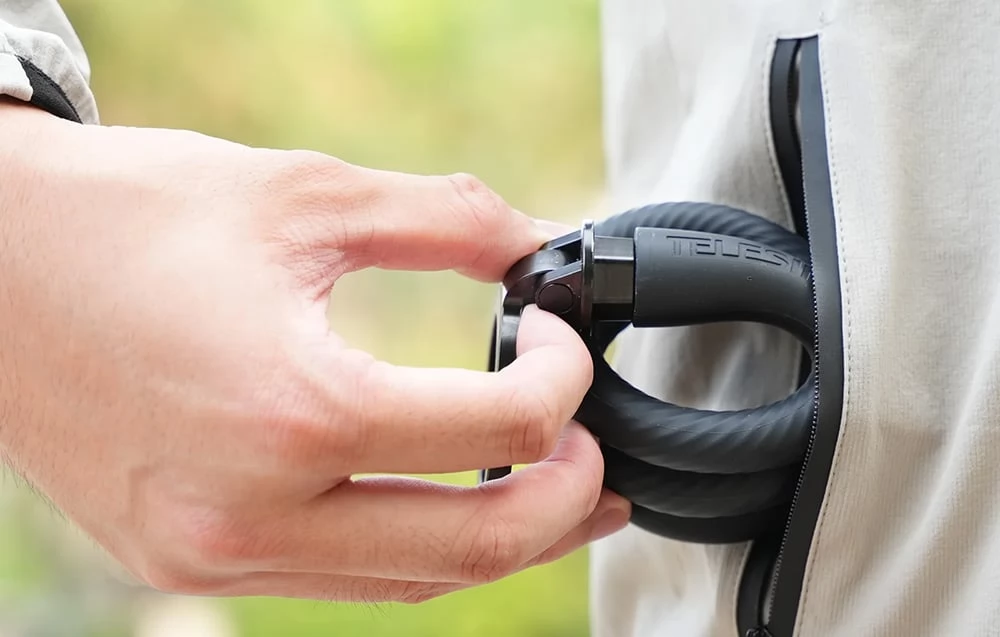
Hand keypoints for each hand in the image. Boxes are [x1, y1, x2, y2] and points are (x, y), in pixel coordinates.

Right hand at [0, 101, 629, 602]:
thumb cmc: (129, 217)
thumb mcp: (306, 195)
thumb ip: (449, 220)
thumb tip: (543, 244)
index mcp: (294, 410)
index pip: (498, 429)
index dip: (563, 380)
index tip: (561, 337)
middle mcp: (254, 509)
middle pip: (475, 547)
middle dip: (567, 502)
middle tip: (601, 456)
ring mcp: (215, 552)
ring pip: (411, 584)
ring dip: (501, 542)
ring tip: (553, 495)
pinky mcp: (186, 560)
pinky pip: (338, 583)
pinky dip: (413, 551)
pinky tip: (443, 505)